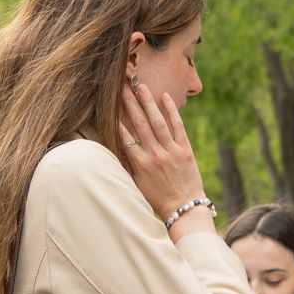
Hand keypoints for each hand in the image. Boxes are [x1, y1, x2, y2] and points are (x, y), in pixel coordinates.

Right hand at [119, 79, 206, 221]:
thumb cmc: (157, 198)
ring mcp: (171, 151)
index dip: (115, 117)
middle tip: (121, 85)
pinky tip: (165, 97)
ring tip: (140, 85)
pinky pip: (178, 127)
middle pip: (139, 123)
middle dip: (129, 103)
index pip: (124, 135)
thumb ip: (126, 164)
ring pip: (157, 121)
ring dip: (148, 101)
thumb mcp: (136, 183)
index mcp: (139, 163)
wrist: (184, 208)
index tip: (108, 101)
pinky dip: (172, 111)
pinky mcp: (185, 150)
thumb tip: (113, 147)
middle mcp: (154, 155)